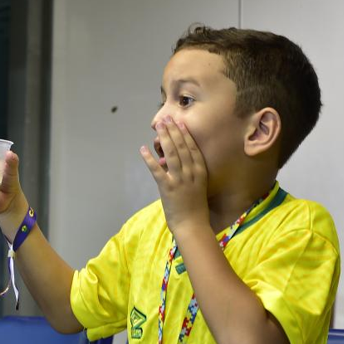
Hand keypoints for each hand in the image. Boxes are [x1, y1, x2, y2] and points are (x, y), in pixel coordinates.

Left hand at [140, 117, 209, 234]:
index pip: (193, 149)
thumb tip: (173, 163)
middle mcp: (191, 173)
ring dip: (164, 138)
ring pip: (171, 154)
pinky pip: (156, 170)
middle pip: (182, 147)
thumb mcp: (197, 187)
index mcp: (200, 172)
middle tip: (166, 118)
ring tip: (158, 126)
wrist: (193, 225)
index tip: (180, 123)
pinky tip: (143, 149)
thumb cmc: (195, 209)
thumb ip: (189, 174)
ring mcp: (180, 180)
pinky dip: (149, 159)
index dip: (186, 134)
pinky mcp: (167, 188)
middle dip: (173, 131)